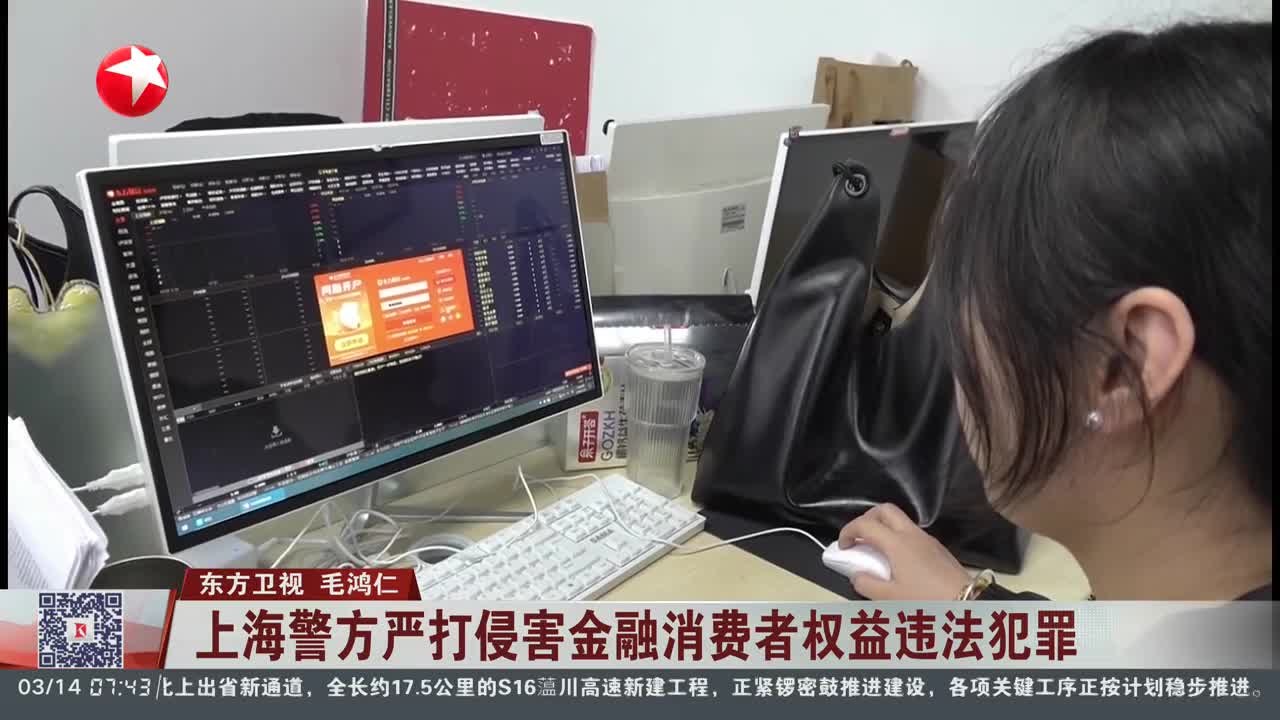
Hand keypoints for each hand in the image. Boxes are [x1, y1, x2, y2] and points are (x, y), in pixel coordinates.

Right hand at [837, 503, 971, 599]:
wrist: (967, 602)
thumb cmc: (927, 599)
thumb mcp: (891, 598)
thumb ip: (867, 585)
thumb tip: (857, 576)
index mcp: (897, 544)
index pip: (865, 524)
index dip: (848, 531)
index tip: (843, 547)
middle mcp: (912, 534)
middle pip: (885, 510)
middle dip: (867, 518)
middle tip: (859, 538)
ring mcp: (927, 539)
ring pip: (900, 520)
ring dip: (883, 528)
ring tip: (876, 551)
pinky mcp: (937, 548)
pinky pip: (911, 532)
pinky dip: (897, 537)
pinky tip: (897, 561)